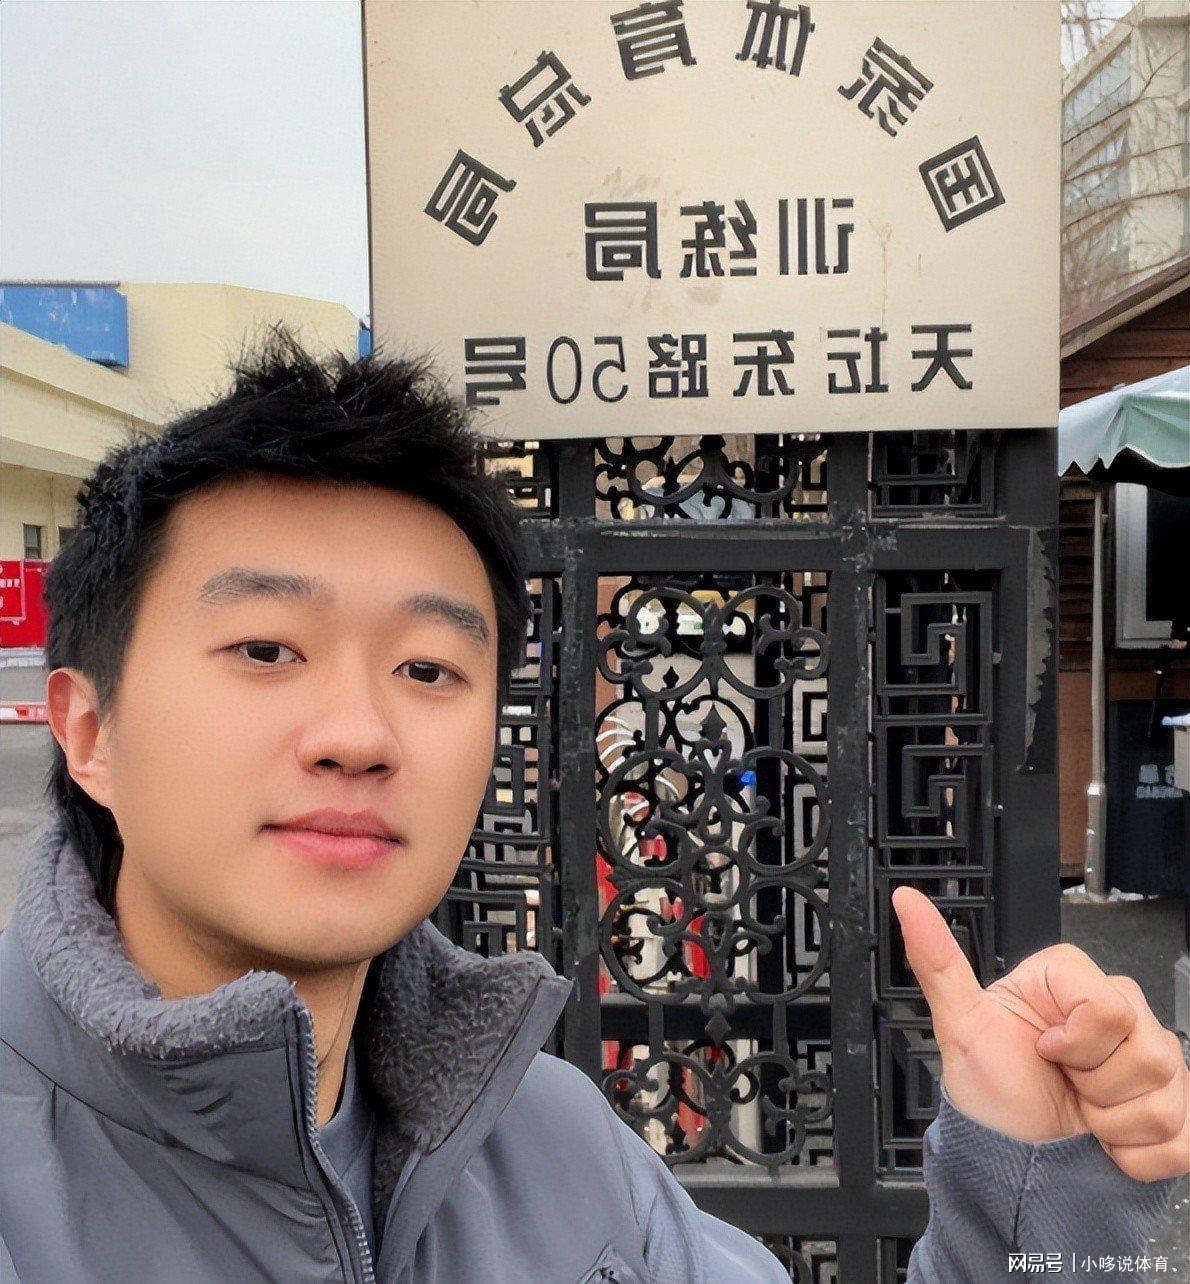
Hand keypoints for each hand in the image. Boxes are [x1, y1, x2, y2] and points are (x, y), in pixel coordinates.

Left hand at [891, 885, 1189, 1180]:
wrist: (1019, 1169)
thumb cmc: (992, 1098)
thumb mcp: (960, 1028)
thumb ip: (938, 962)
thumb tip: (906, 900)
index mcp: (1070, 984)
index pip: (1108, 1005)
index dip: (1075, 1041)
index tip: (1044, 1050)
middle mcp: (1118, 1015)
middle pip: (1148, 1049)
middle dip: (1095, 1084)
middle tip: (1063, 1083)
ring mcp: (1152, 1064)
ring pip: (1169, 1093)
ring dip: (1114, 1122)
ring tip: (1081, 1112)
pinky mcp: (1177, 1113)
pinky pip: (1184, 1137)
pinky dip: (1138, 1155)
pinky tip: (1106, 1142)